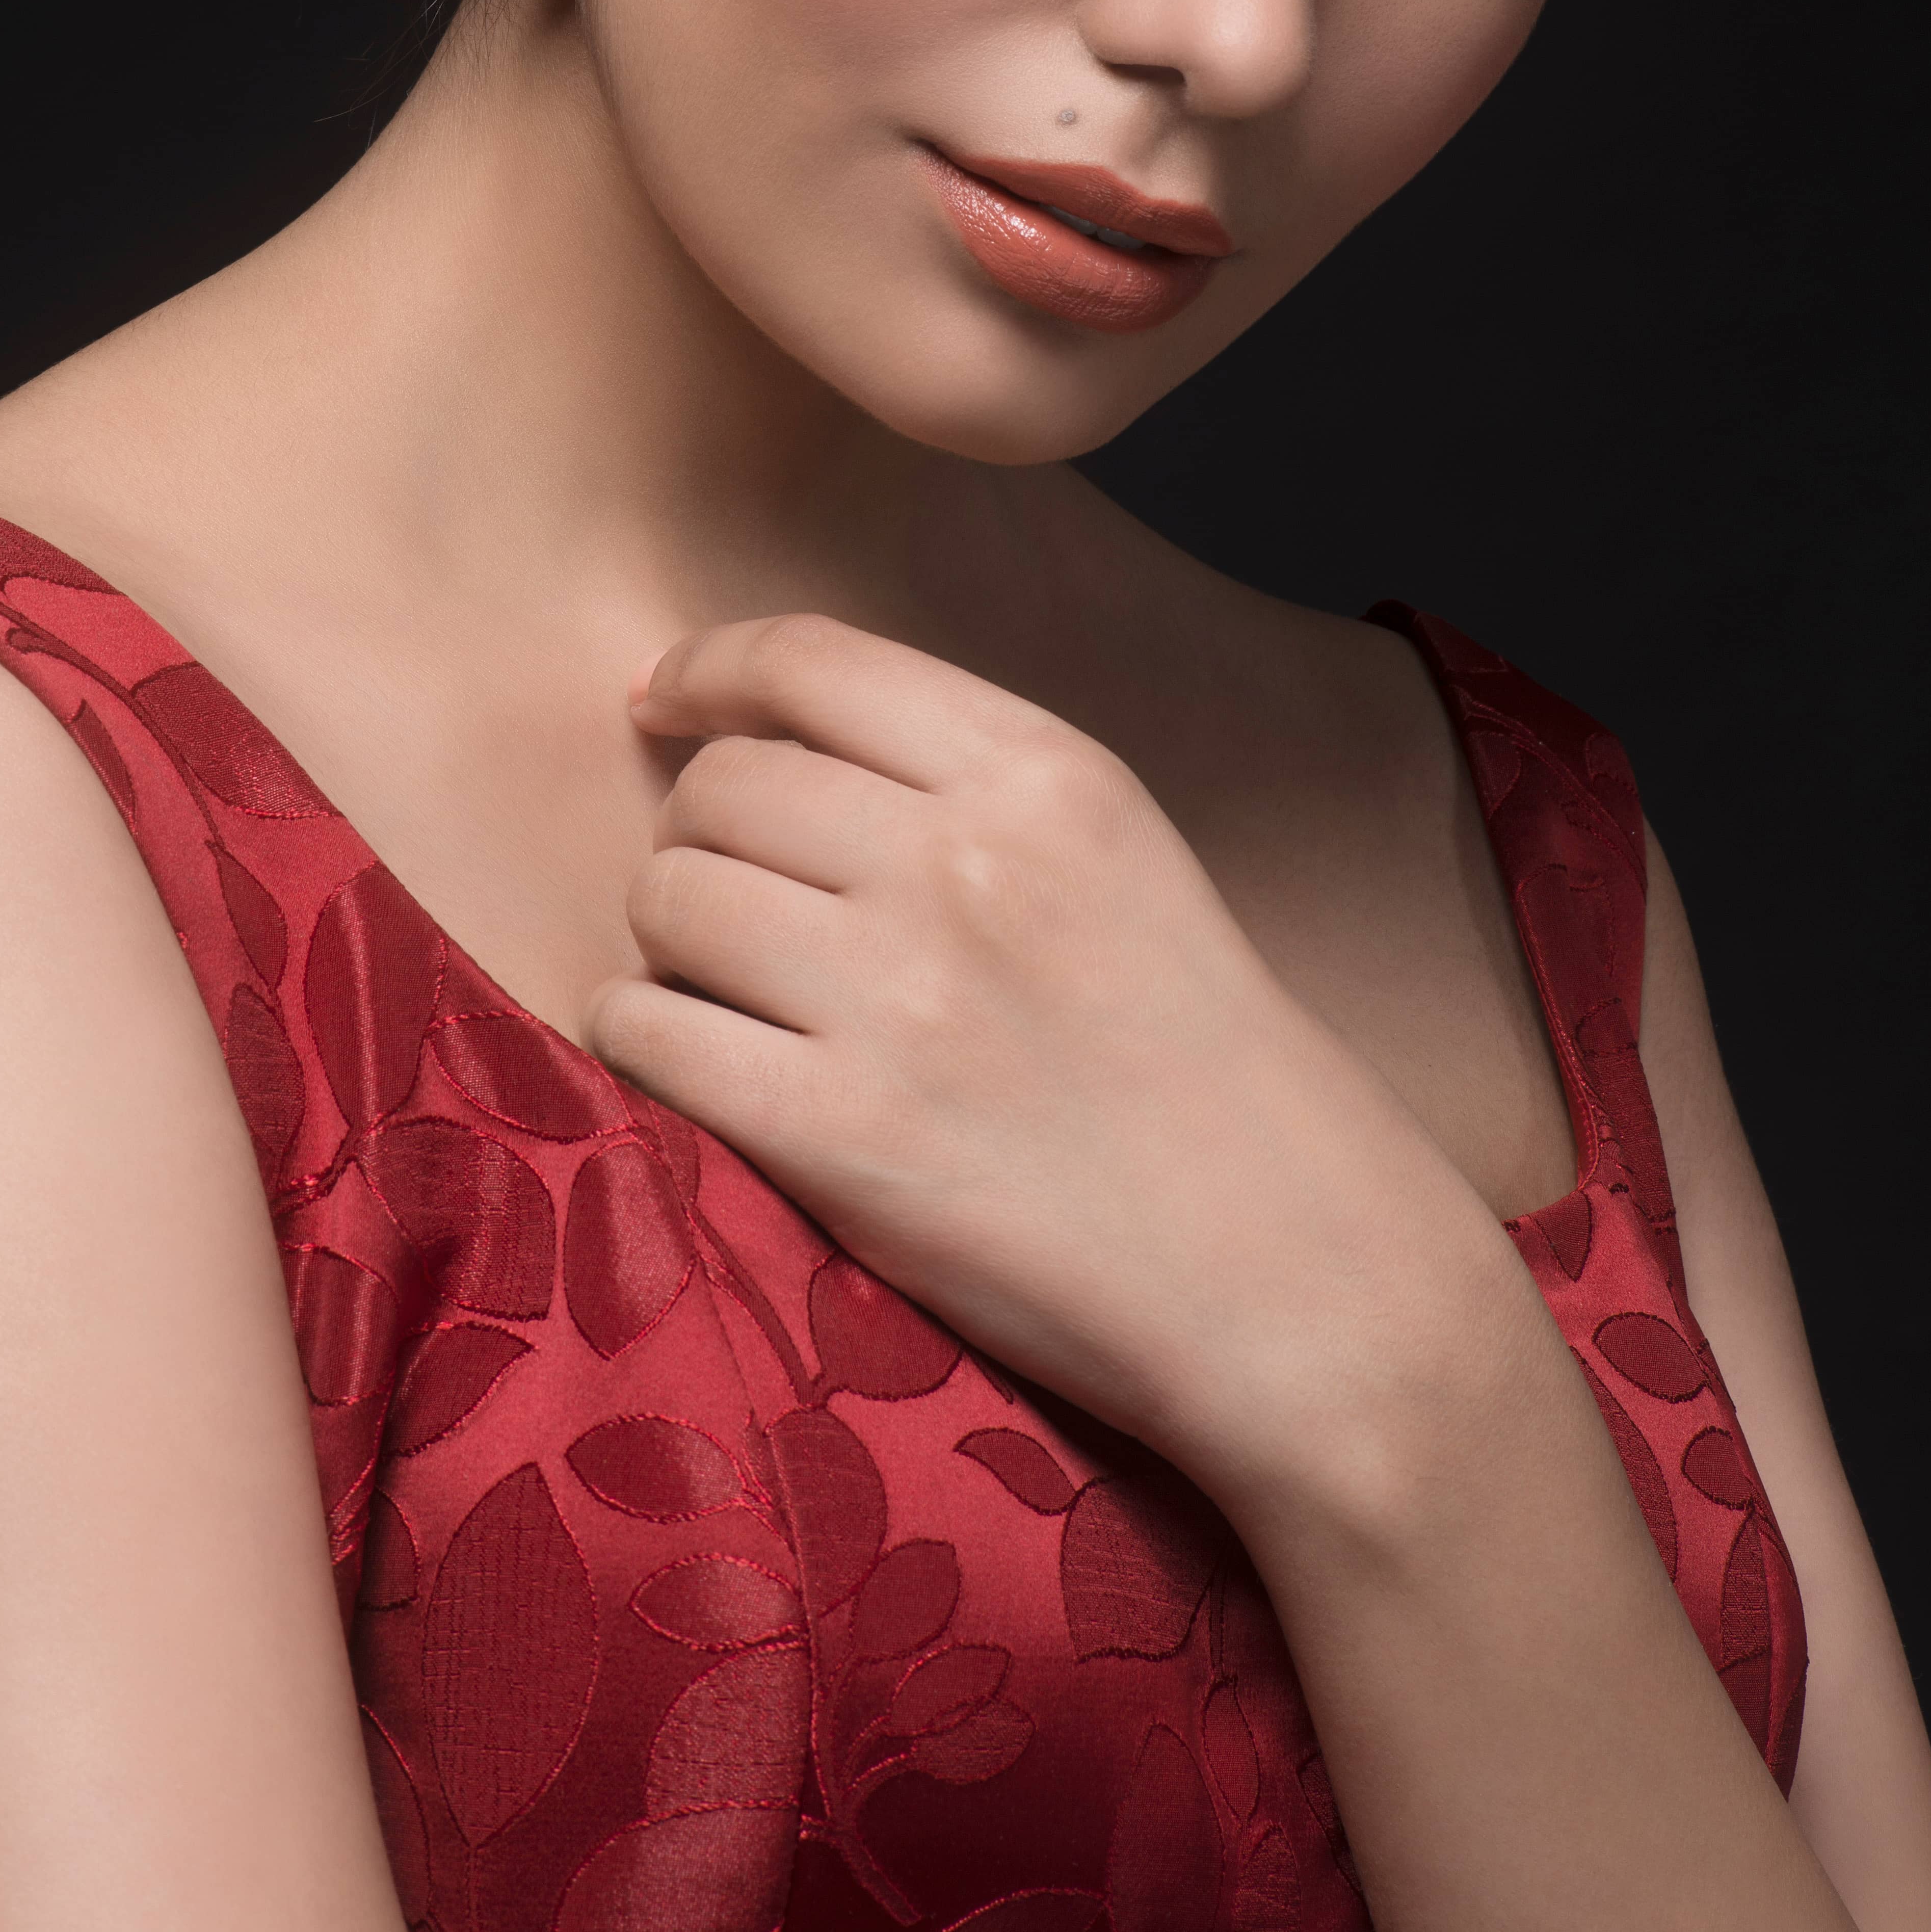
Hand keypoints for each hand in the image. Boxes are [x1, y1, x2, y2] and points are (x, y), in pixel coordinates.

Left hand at [589, 615, 1536, 1538]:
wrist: (1294, 1271)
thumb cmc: (1199, 1066)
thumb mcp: (1120, 855)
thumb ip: (963, 783)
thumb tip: (762, 735)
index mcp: (1043, 776)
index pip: (808, 660)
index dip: (706, 666)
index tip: (659, 697)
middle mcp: (965, 864)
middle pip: (718, 786)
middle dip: (696, 831)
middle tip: (728, 896)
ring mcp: (901, 1002)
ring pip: (669, 899)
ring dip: (668, 941)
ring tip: (722, 988)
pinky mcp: (845, 1140)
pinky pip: (648, 1033)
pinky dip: (637, 1037)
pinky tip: (685, 1058)